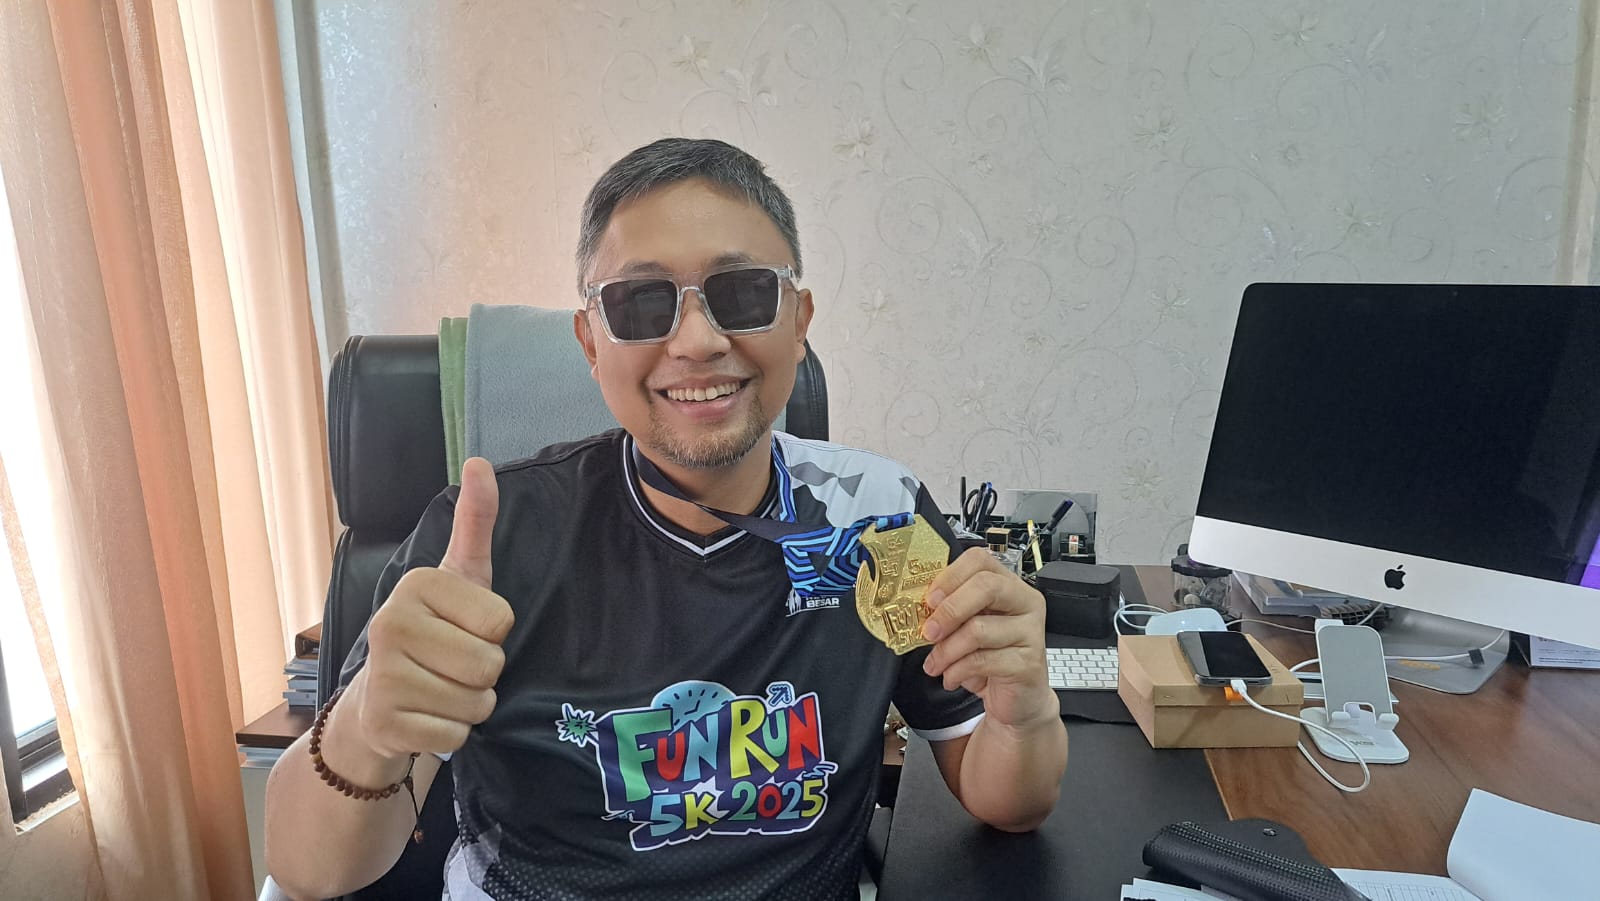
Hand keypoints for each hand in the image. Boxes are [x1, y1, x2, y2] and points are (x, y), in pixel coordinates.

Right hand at [351, 456, 514, 759]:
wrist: (377, 700)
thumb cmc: (433, 633)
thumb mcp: (460, 577)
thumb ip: (475, 523)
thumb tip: (480, 463)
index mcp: (416, 584)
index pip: (501, 620)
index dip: (493, 633)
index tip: (463, 630)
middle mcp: (390, 623)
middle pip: (490, 665)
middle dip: (484, 675)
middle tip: (454, 667)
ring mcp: (382, 674)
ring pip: (475, 703)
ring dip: (469, 706)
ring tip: (440, 690)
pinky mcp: (383, 722)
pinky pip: (455, 735)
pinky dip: (451, 734)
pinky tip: (425, 717)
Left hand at [920, 548, 1054, 728]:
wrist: (1020, 698)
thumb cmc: (992, 657)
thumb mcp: (969, 627)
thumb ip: (953, 610)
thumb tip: (920, 605)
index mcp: (1009, 585)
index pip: (980, 561)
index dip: (950, 576)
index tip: (929, 599)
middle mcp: (1026, 603)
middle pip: (986, 587)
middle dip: (949, 610)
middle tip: (928, 632)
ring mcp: (1031, 632)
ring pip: (978, 629)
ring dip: (946, 651)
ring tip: (935, 664)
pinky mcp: (1028, 663)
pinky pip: (982, 661)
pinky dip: (957, 671)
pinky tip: (951, 678)